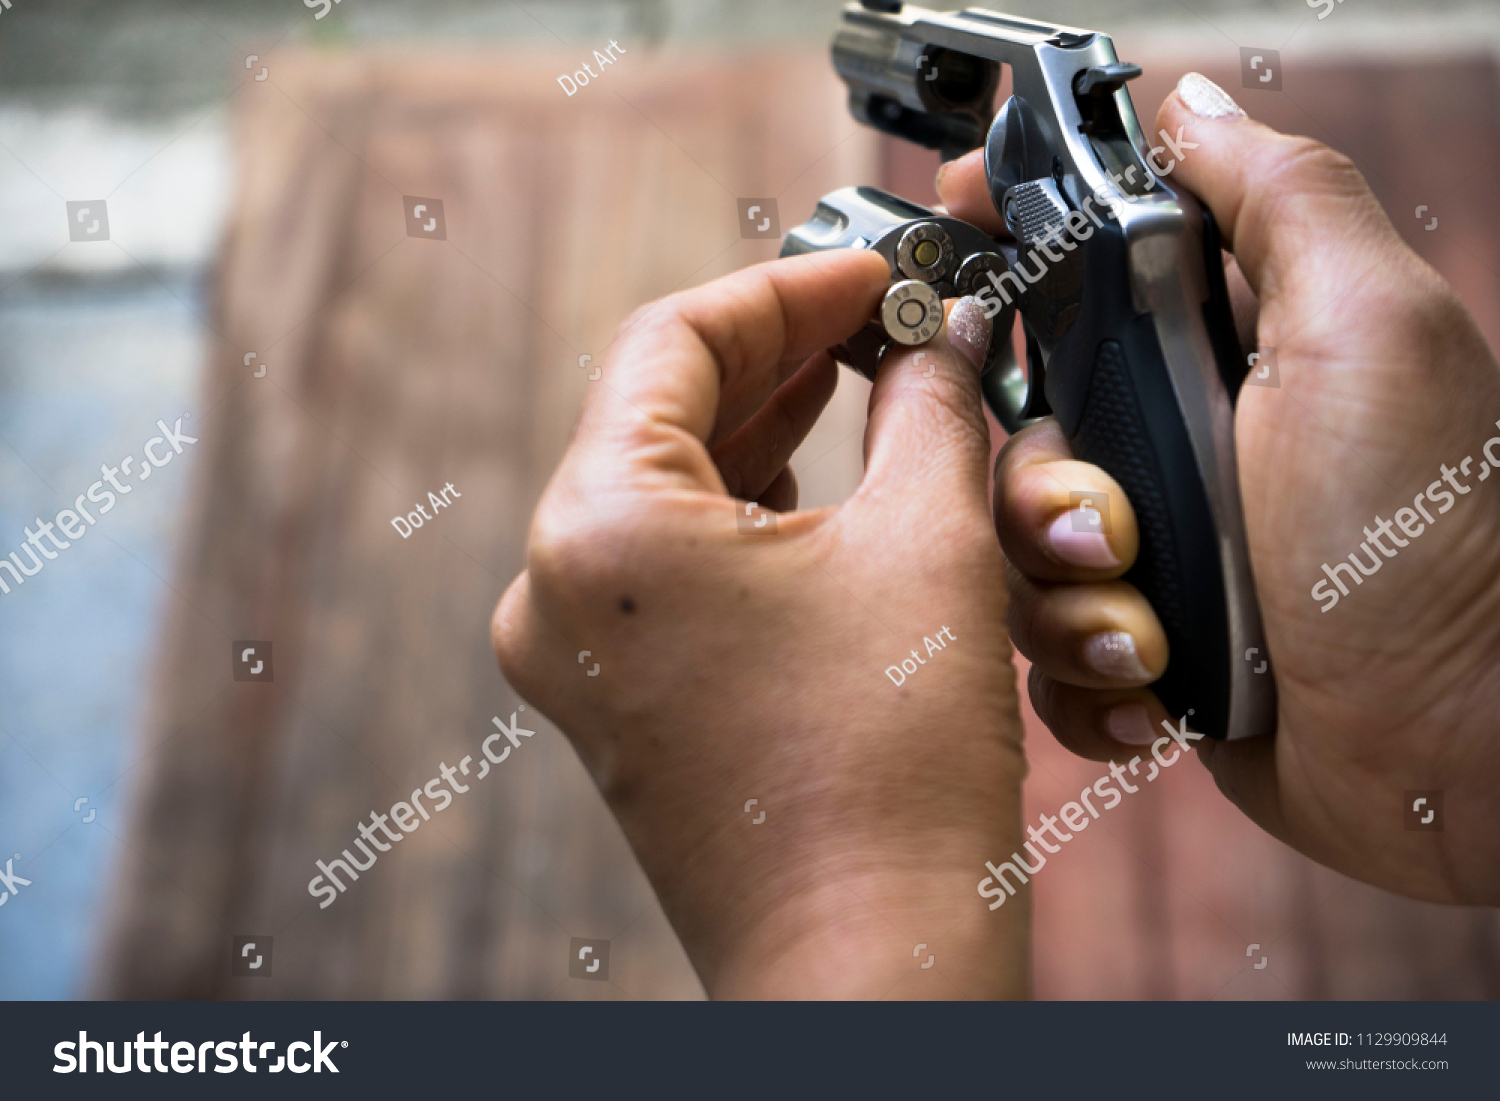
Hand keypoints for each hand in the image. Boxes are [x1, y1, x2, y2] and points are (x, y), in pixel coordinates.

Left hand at [492, 250, 1029, 996]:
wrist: (871, 959)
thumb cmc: (891, 774)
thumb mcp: (927, 546)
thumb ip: (928, 409)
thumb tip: (940, 341)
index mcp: (599, 528)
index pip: (673, 341)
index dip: (784, 290)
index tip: (868, 271)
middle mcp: (557, 589)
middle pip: (660, 412)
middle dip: (775, 357)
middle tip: (876, 318)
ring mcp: (578, 655)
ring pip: (666, 490)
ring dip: (762, 430)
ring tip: (856, 379)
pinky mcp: (617, 702)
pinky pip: (670, 566)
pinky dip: (742, 513)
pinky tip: (817, 482)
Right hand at [939, 72, 1499, 905]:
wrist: (1456, 749)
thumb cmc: (1426, 545)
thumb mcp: (1365, 329)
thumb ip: (1275, 198)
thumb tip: (1190, 105)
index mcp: (1224, 347)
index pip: (1081, 267)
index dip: (1008, 254)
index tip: (958, 257)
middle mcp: (1180, 440)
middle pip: (1013, 429)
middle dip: (1039, 492)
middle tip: (1113, 528)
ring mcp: (1157, 547)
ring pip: (1013, 550)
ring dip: (1068, 602)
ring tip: (1153, 635)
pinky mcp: (1140, 644)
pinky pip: (1042, 651)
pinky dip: (1087, 679)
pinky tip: (1155, 689)